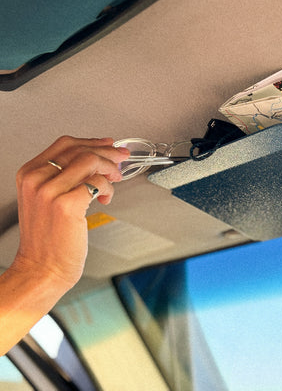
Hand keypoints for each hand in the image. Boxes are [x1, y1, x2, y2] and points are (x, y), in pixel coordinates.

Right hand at [13, 136, 128, 287]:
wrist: (41, 268)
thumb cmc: (48, 238)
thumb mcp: (46, 199)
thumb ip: (65, 177)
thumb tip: (97, 158)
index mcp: (29, 174)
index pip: (66, 144)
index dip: (93, 142)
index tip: (109, 145)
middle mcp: (36, 179)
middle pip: (80, 150)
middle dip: (108, 153)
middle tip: (122, 160)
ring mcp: (50, 191)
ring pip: (90, 161)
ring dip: (110, 168)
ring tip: (114, 180)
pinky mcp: (66, 205)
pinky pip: (97, 183)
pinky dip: (108, 188)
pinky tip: (106, 198)